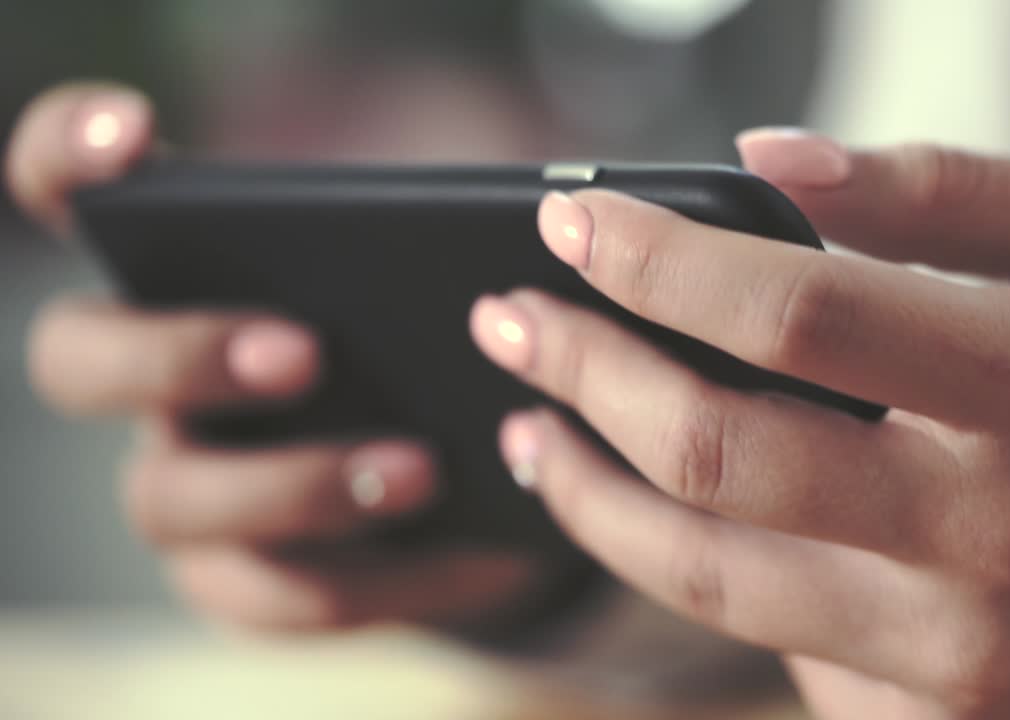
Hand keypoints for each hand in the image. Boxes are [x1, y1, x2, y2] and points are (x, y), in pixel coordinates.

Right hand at [8, 83, 531, 631]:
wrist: (467, 473)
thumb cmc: (432, 336)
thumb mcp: (434, 276)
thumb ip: (427, 246)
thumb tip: (515, 249)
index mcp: (178, 270)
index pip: (64, 185)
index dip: (71, 153)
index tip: (132, 131)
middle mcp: (147, 378)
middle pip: (78, 360)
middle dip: (183, 354)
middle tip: (304, 351)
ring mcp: (182, 486)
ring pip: (173, 499)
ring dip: (297, 485)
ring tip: (422, 468)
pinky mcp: (246, 583)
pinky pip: (288, 596)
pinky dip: (394, 577)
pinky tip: (484, 554)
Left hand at [470, 129, 1009, 717]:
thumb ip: (949, 188)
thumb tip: (767, 162)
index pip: (796, 315)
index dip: (658, 259)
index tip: (572, 222)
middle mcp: (991, 539)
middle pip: (715, 456)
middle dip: (580, 372)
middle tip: (507, 319)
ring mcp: (952, 654)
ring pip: (700, 577)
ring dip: (583, 492)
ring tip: (526, 428)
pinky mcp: (921, 717)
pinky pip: (757, 635)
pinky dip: (677, 561)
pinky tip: (644, 506)